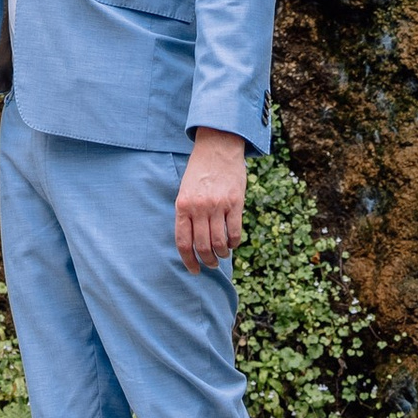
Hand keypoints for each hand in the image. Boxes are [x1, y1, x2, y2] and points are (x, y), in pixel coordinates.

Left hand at [175, 130, 245, 269]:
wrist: (218, 146)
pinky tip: (232, 243)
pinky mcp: (235, 203)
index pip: (183, 242)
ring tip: (222, 254)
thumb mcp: (185, 190)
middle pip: (202, 246)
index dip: (188, 261)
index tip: (194, 270)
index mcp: (183, 205)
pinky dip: (234, 243)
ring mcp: (217, 205)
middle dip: (207, 261)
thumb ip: (187, 214)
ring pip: (219, 243)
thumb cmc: (199, 170)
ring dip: (221, 254)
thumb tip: (192, 243)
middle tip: (211, 265)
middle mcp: (199, 207)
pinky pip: (235, 232)